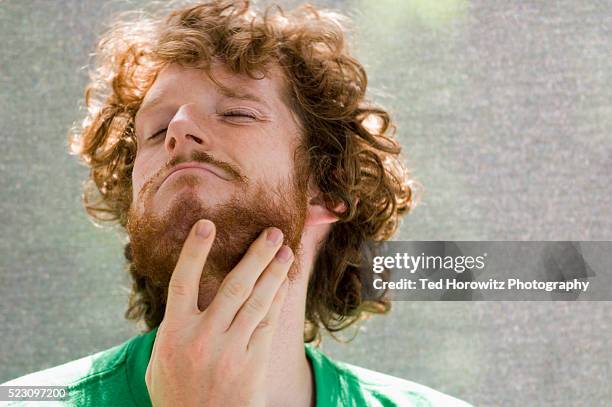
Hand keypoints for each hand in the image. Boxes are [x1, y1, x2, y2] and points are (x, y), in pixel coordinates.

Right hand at [145, 219, 292, 406]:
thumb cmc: (175, 396)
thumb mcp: (161, 362)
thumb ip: (173, 329)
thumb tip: (184, 299)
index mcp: (174, 334)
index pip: (183, 282)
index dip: (194, 251)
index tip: (206, 224)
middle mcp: (203, 338)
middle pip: (234, 286)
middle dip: (256, 255)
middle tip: (273, 233)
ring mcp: (230, 351)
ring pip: (257, 302)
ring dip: (274, 273)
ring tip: (286, 253)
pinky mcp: (253, 364)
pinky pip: (268, 324)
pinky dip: (277, 301)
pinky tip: (284, 285)